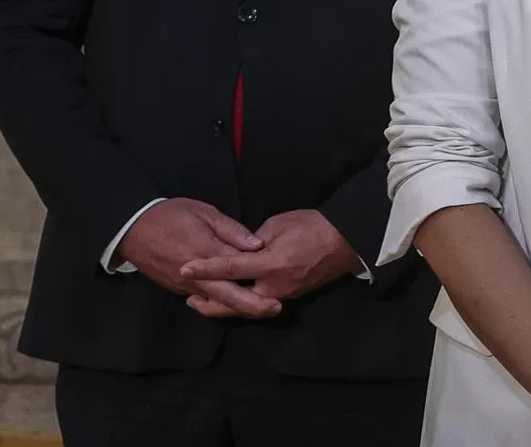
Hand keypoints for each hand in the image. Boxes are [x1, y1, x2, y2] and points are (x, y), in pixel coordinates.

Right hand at [116, 199, 280, 318]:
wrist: (131, 228)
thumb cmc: (171, 215)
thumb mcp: (205, 213)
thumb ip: (232, 230)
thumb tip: (257, 246)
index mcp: (207, 253)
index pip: (239, 271)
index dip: (259, 279)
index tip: (279, 285)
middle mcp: (197, 276)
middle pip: (229, 298)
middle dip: (254, 306)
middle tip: (275, 309)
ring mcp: (186, 286)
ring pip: (216, 303)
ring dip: (238, 307)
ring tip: (261, 308)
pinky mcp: (177, 289)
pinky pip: (203, 299)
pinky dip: (220, 302)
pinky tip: (234, 299)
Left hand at [179, 209, 359, 316]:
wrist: (345, 241)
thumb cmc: (312, 226)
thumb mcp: (278, 224)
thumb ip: (254, 240)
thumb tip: (241, 249)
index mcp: (269, 264)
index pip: (230, 268)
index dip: (206, 269)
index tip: (184, 269)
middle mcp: (273, 286)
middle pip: (235, 301)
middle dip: (211, 303)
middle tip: (190, 300)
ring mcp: (283, 294)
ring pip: (248, 305)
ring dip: (226, 304)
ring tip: (205, 302)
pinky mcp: (291, 296)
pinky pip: (261, 301)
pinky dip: (244, 301)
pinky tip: (234, 296)